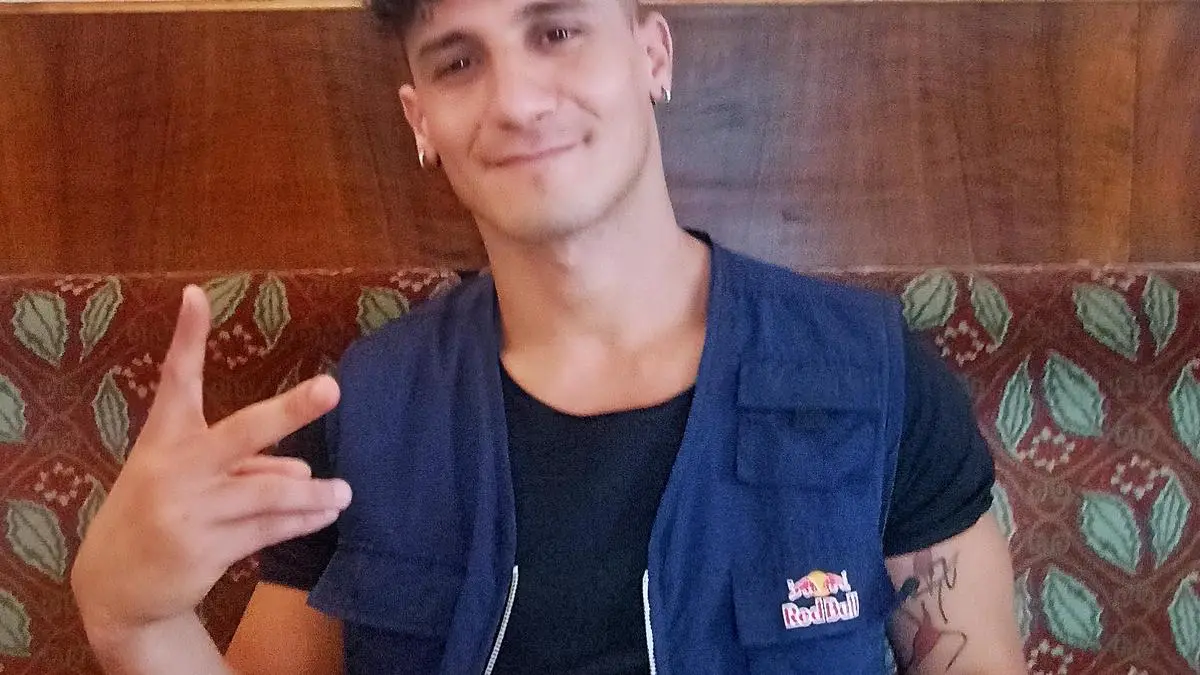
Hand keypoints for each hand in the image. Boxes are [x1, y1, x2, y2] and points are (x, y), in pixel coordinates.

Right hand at [71, 285, 351, 634]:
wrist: (114, 586)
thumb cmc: (159, 511)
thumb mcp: (187, 478)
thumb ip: (245, 464)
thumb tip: (301, 469)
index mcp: (164, 438)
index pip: (176, 379)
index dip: (186, 337)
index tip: (196, 294)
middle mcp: (175, 469)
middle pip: (241, 433)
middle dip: (290, 411)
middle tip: (331, 388)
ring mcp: (190, 511)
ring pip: (269, 493)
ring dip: (312, 493)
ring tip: (344, 492)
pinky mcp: (205, 550)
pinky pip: (267, 529)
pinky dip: (302, 519)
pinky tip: (325, 512)